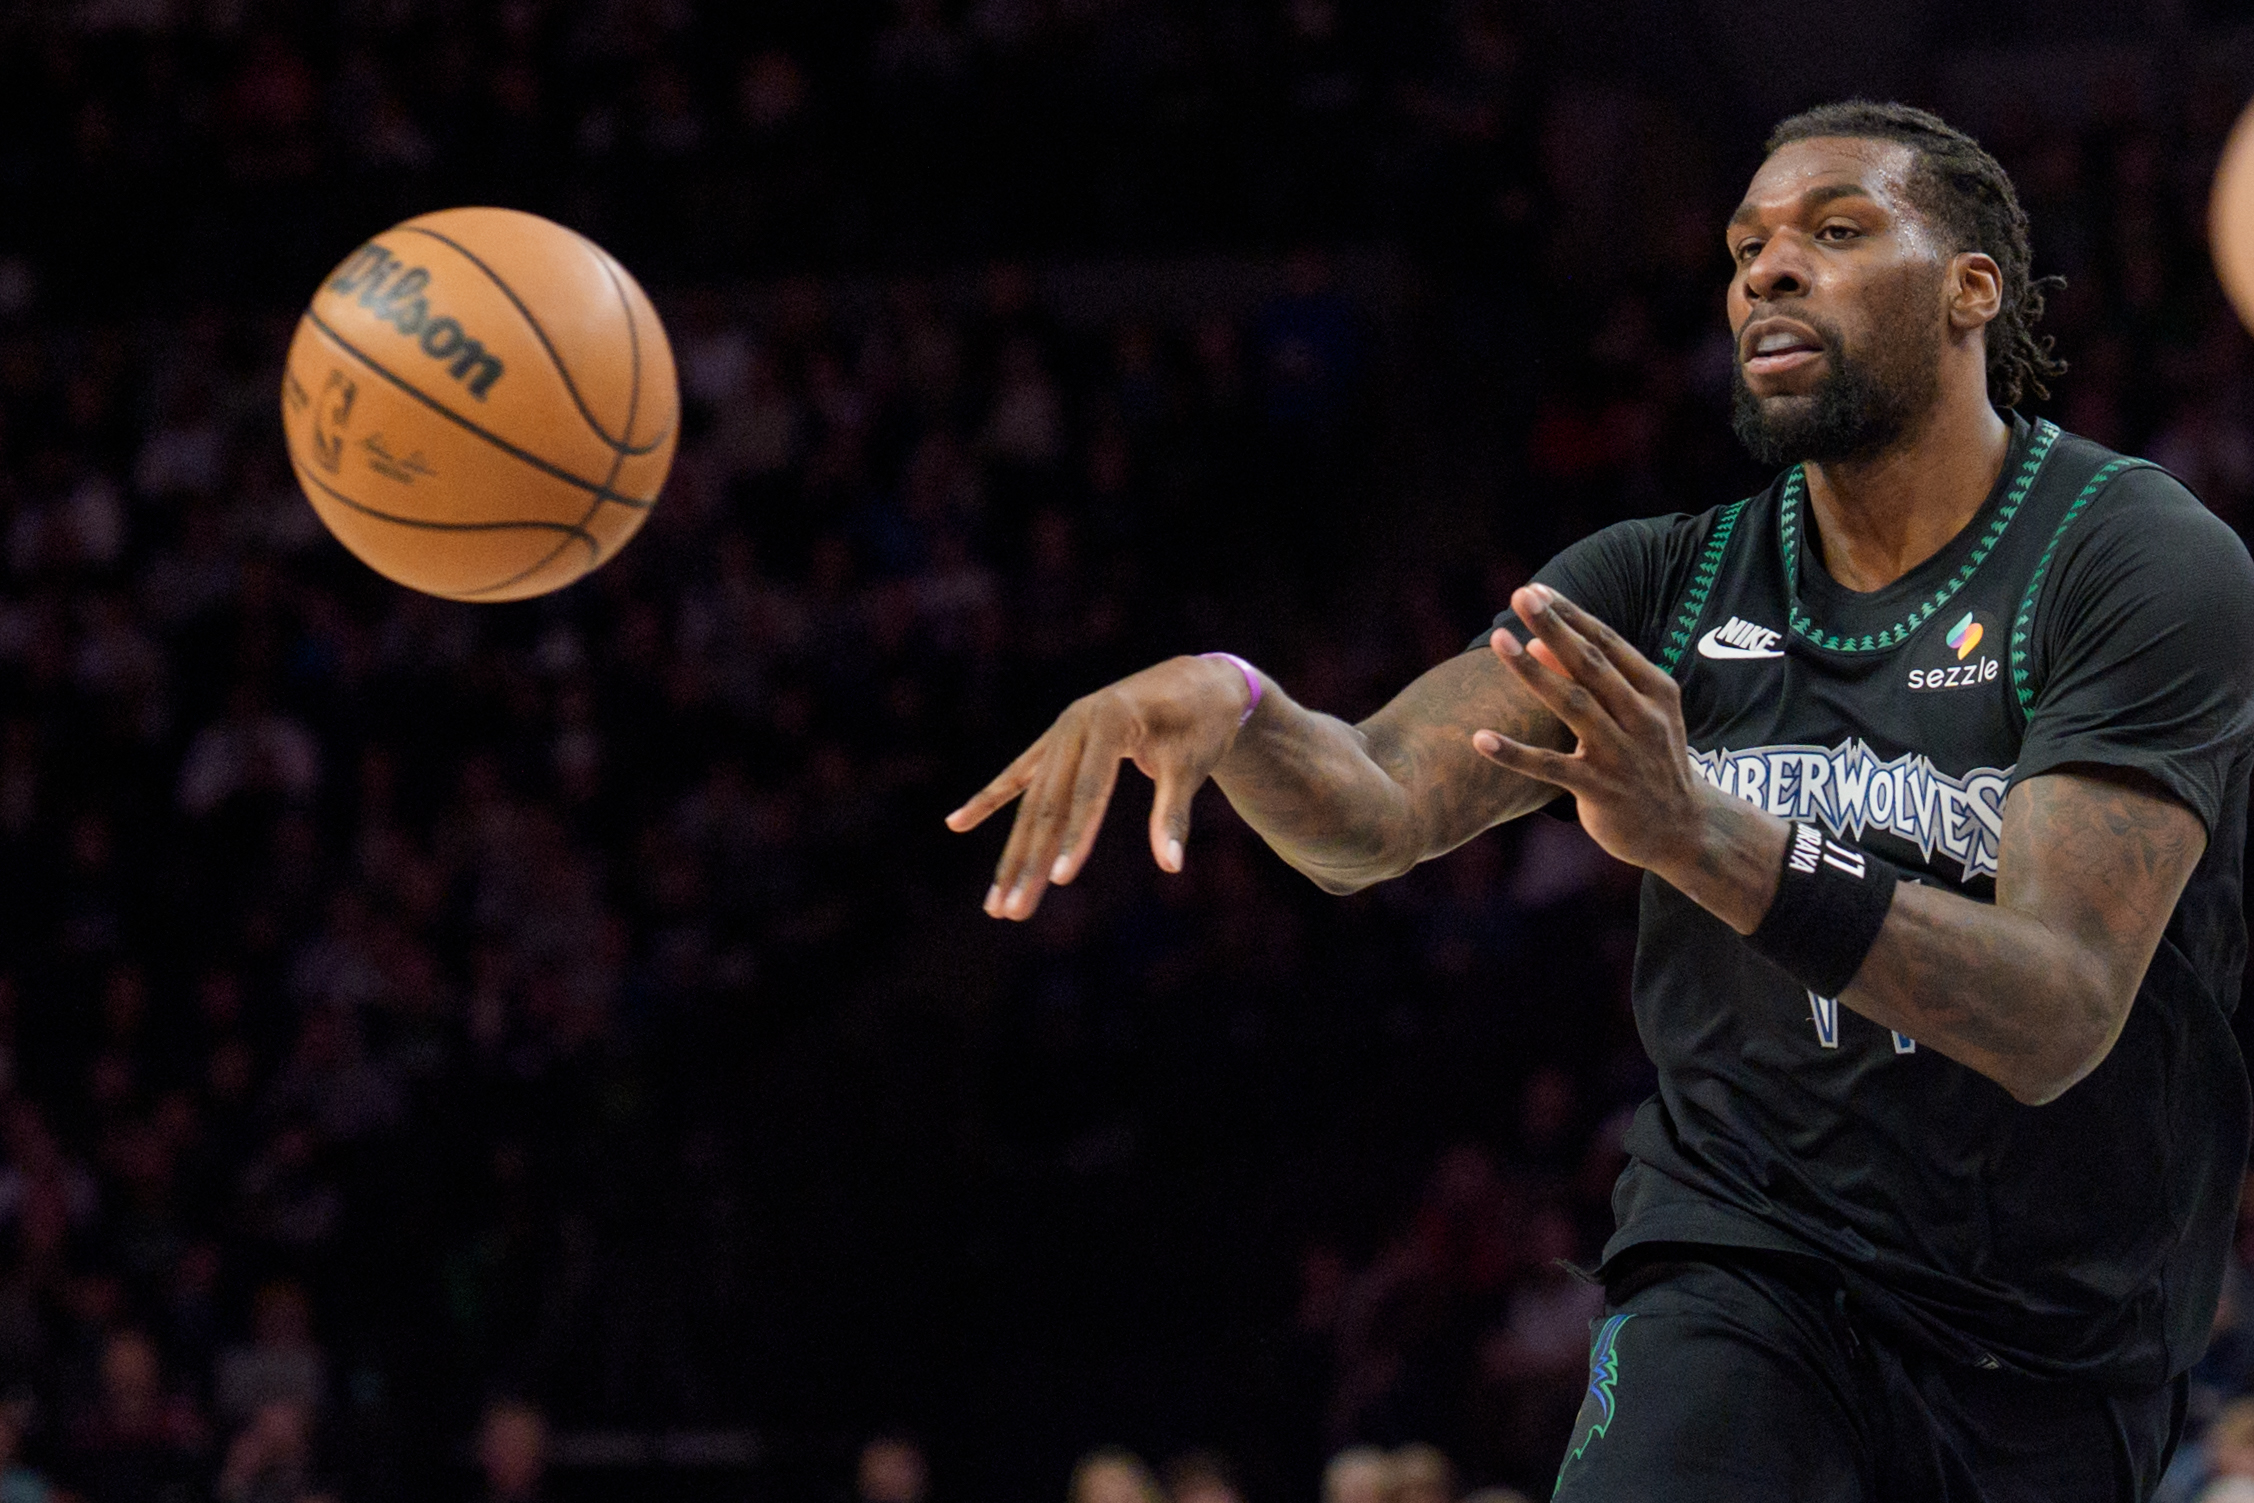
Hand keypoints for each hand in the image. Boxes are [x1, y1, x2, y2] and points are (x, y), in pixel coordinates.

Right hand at [946, 655, 1253, 919]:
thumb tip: (1171, 866)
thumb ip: (1173, 813)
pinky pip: (1018, 777)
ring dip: (1013, 853)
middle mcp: (1075, 723)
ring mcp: (1061, 732)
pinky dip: (991, 800)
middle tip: (1010, 912)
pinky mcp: (1057, 742)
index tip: (1061, 880)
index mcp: (1109, 720)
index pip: (1088, 791)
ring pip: (1031, 802)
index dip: (1075, 836)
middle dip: (1028, 862)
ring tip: (995, 902)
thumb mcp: (1192, 765)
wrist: (1199, 681)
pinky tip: (958, 822)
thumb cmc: (1200, 725)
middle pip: (1047, 805)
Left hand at [1469, 584, 1716, 883]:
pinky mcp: (1602, 791)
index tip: (1536, 590)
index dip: (1570, 615)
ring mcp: (1623, 756)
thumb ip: (1592, 680)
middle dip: (1554, 627)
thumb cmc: (1650, 761)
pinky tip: (1480, 738)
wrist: (1685, 830)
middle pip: (1591, 665)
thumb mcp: (1636, 715)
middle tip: (1521, 595)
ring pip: (1572, 706)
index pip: (1608, 643)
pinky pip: (1550, 767)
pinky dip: (1515, 753)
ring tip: (1498, 641)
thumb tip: (1537, 642)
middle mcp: (1643, 719)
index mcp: (1656, 692)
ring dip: (1532, 672)